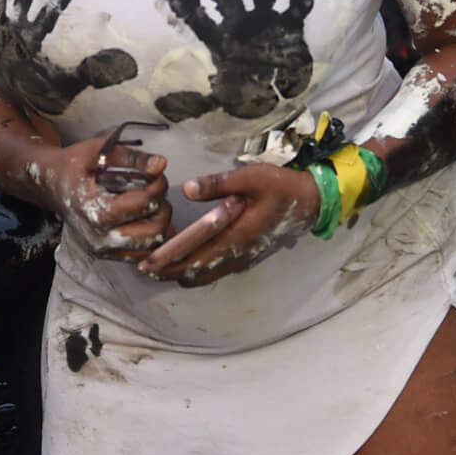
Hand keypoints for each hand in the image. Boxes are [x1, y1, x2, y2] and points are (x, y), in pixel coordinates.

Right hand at [48, 134, 169, 259]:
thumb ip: (134, 159)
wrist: (53, 185)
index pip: (145, 203)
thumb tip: (161, 164)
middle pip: (154, 230)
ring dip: (159, 224)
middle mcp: (99, 236)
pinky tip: (144, 219)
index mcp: (95, 209)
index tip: (153, 175)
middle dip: (162, 208)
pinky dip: (149, 238)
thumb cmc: (76, 165)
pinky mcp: (107, 256)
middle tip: (154, 192)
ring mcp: (103, 250)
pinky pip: (142, 254)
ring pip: (152, 246)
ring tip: (150, 206)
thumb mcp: (102, 151)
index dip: (157, 185)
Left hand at [136, 165, 321, 287]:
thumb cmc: (280, 187)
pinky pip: (214, 272)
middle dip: (168, 271)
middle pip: (193, 274)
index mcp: (235, 238)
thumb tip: (186, 188)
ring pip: (203, 276)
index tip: (146, 263)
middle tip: (144, 265)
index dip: (167, 261)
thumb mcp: (250, 178)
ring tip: (160, 264)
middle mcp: (236, 256)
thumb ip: (217, 184)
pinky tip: (185, 258)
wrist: (311, 203)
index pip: (193, 257)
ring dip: (181, 271)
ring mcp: (241, 260)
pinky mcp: (245, 258)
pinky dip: (196, 269)